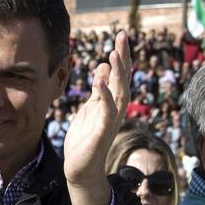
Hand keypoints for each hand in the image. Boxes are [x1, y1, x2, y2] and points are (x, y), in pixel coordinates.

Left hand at [63, 30, 130, 189]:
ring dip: (117, 74)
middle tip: (122, 36)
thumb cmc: (86, 139)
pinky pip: (107, 111)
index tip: (121, 36)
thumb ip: (98, 89)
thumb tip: (103, 66)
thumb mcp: (90, 107)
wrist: (81, 168)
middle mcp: (115, 109)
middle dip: (123, 58)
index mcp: (111, 102)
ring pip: (119, 93)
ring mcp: (111, 120)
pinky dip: (105, 96)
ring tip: (113, 54)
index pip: (119, 75)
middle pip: (123, 79)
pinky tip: (100, 82)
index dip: (121, 56)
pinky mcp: (103, 131)